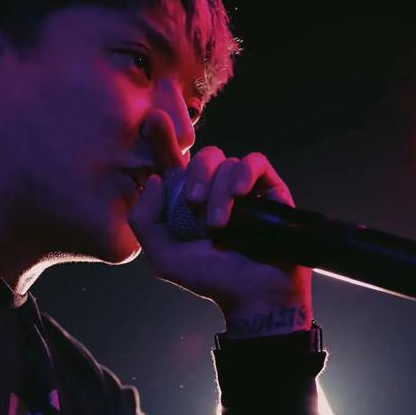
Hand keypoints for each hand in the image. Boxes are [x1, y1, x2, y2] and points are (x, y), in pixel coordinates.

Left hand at [128, 110, 311, 336]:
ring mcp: (245, 190)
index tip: (154, 119)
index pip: (174, 163)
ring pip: (227, 162)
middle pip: (202, 156)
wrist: (253, 295)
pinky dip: (243, 176)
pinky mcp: (271, 190)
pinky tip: (238, 198)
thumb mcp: (163, 257)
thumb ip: (144, 220)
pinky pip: (255, 163)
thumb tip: (153, 179)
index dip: (164, 139)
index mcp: (188, 202)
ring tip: (219, 224)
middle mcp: (216, 191)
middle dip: (195, 174)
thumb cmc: (210, 280)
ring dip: (218, 191)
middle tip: (192, 204)